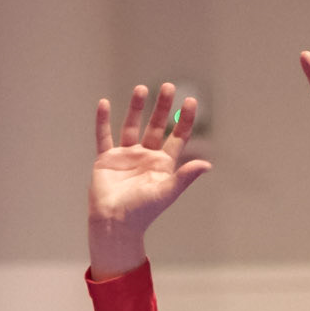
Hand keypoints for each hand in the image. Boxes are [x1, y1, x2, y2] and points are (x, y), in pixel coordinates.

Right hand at [88, 83, 211, 275]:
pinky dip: (103, 120)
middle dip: (163, 107)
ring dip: (137, 108)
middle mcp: (146, 157)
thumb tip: (207, 165)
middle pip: (156, 126)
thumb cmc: (143, 212)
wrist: (115, 224)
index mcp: (163, 165)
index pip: (177, 138)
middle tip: (169, 86)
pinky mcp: (107, 159)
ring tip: (142, 88)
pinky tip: (105, 103)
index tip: (190, 101)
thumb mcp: (167, 192)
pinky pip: (104, 136)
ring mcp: (126, 156)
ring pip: (131, 126)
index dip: (185, 120)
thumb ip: (185, 176)